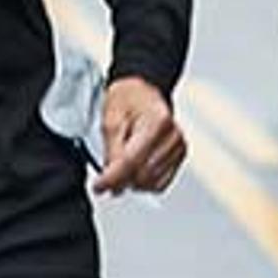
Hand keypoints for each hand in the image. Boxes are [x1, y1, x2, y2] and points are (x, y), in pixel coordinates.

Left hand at [93, 77, 186, 196]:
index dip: (112, 178)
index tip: (98, 186)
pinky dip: (145, 182)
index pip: (132, 161)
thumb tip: (110, 180)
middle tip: (106, 175)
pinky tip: (135, 170)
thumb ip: (111, 152)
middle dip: (121, 180)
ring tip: (122, 166)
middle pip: (143, 175)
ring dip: (133, 181)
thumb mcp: (111, 120)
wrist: (141, 91)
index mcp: (157, 121)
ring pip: (151, 183)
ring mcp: (178, 147)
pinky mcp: (179, 157)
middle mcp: (173, 136)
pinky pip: (160, 183)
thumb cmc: (128, 98)